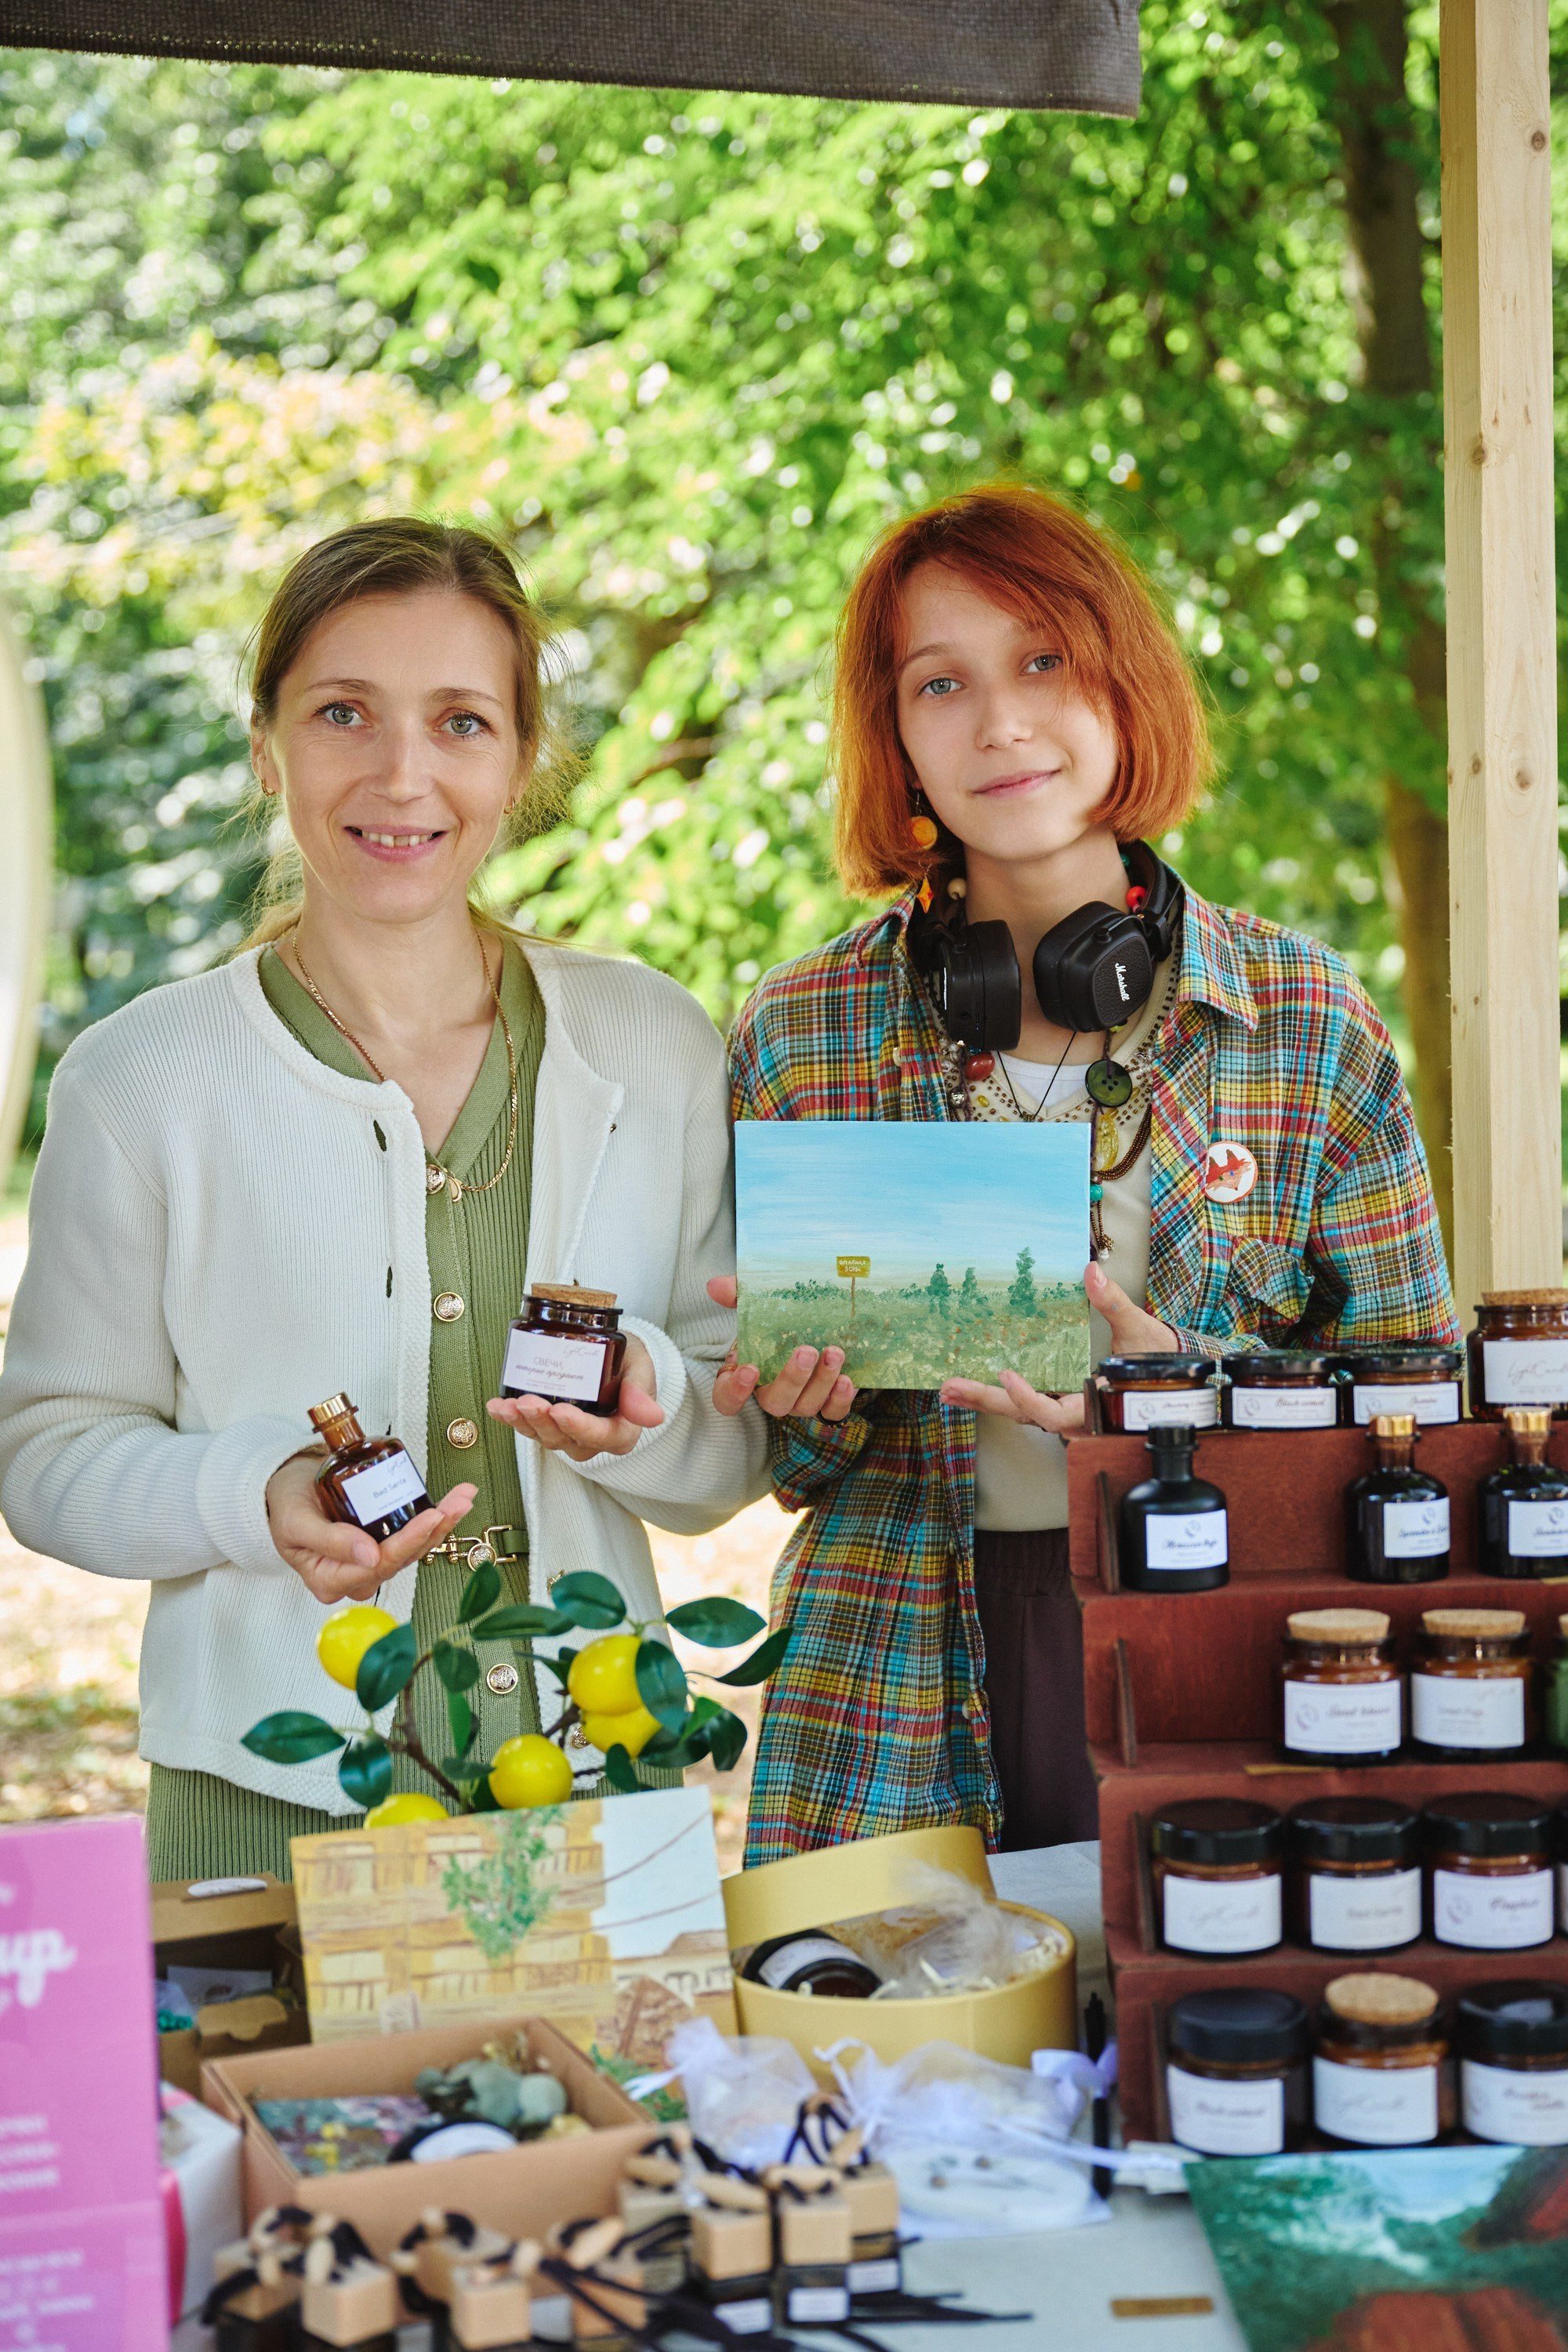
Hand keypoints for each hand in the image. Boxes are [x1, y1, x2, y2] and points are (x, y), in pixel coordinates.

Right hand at [265, 1452, 476, 1604]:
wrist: (282, 1491)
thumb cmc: (284, 1506)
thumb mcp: (296, 1522)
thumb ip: (328, 1541)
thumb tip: (368, 1556)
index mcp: (330, 1580)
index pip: (378, 1564)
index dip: (408, 1541)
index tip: (430, 1517)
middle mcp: (354, 1577)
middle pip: (402, 1558)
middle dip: (435, 1529)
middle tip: (459, 1502)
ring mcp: (369, 1563)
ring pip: (413, 1549)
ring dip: (441, 1523)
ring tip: (463, 1497)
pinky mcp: (379, 1545)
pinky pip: (410, 1537)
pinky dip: (433, 1520)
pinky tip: (453, 1502)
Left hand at [487, 1335, 662, 1461]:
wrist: (613, 1354)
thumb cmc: (629, 1362)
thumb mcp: (641, 1367)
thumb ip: (641, 1390)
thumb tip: (654, 1417)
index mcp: (621, 1430)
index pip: (603, 1436)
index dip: (580, 1427)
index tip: (561, 1410)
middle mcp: (593, 1439)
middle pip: (567, 1440)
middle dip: (544, 1423)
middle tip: (527, 1401)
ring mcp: (568, 1433)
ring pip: (544, 1437)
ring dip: (523, 1423)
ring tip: (507, 1405)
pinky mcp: (549, 1424)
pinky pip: (528, 1427)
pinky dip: (510, 1418)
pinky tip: (497, 1406)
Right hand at [706, 1275, 857, 1422]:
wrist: (816, 1324)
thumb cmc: (777, 1321)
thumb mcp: (756, 1304)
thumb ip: (736, 1295)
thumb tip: (715, 1285)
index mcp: (746, 1376)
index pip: (727, 1399)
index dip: (735, 1391)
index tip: (750, 1369)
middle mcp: (773, 1394)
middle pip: (776, 1402)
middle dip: (792, 1379)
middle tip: (807, 1350)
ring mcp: (801, 1402)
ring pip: (807, 1405)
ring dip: (822, 1381)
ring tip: (835, 1352)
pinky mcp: (829, 1402)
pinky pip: (833, 1412)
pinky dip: (840, 1399)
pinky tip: (847, 1380)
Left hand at [940, 1260, 1179, 1433]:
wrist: (1172, 1382)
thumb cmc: (1159, 1362)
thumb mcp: (1138, 1333)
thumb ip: (1114, 1304)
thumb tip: (1092, 1274)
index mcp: (1093, 1408)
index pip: (1051, 1413)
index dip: (1027, 1397)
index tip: (1007, 1375)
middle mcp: (1076, 1417)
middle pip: (1023, 1414)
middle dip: (985, 1401)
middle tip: (952, 1389)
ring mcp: (1067, 1412)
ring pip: (1022, 1412)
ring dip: (987, 1400)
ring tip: (952, 1390)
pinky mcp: (1062, 1403)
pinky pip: (1029, 1404)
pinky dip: (1003, 1396)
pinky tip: (979, 1385)